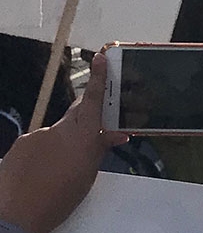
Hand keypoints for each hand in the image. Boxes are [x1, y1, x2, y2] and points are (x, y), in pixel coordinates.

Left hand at [0, 53, 127, 232]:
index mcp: (82, 136)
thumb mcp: (88, 175)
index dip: (99, 77)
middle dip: (86, 120)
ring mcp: (35, 136)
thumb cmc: (58, 198)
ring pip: (56, 132)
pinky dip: (43, 153)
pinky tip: (43, 171)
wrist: (15, 216)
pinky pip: (37, 142)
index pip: (93, 100)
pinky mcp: (19, 145)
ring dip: (62, 144)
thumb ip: (99, 149)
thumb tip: (115, 135)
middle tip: (93, 131)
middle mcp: (58, 130)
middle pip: (76, 114)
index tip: (102, 57)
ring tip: (61, 168)